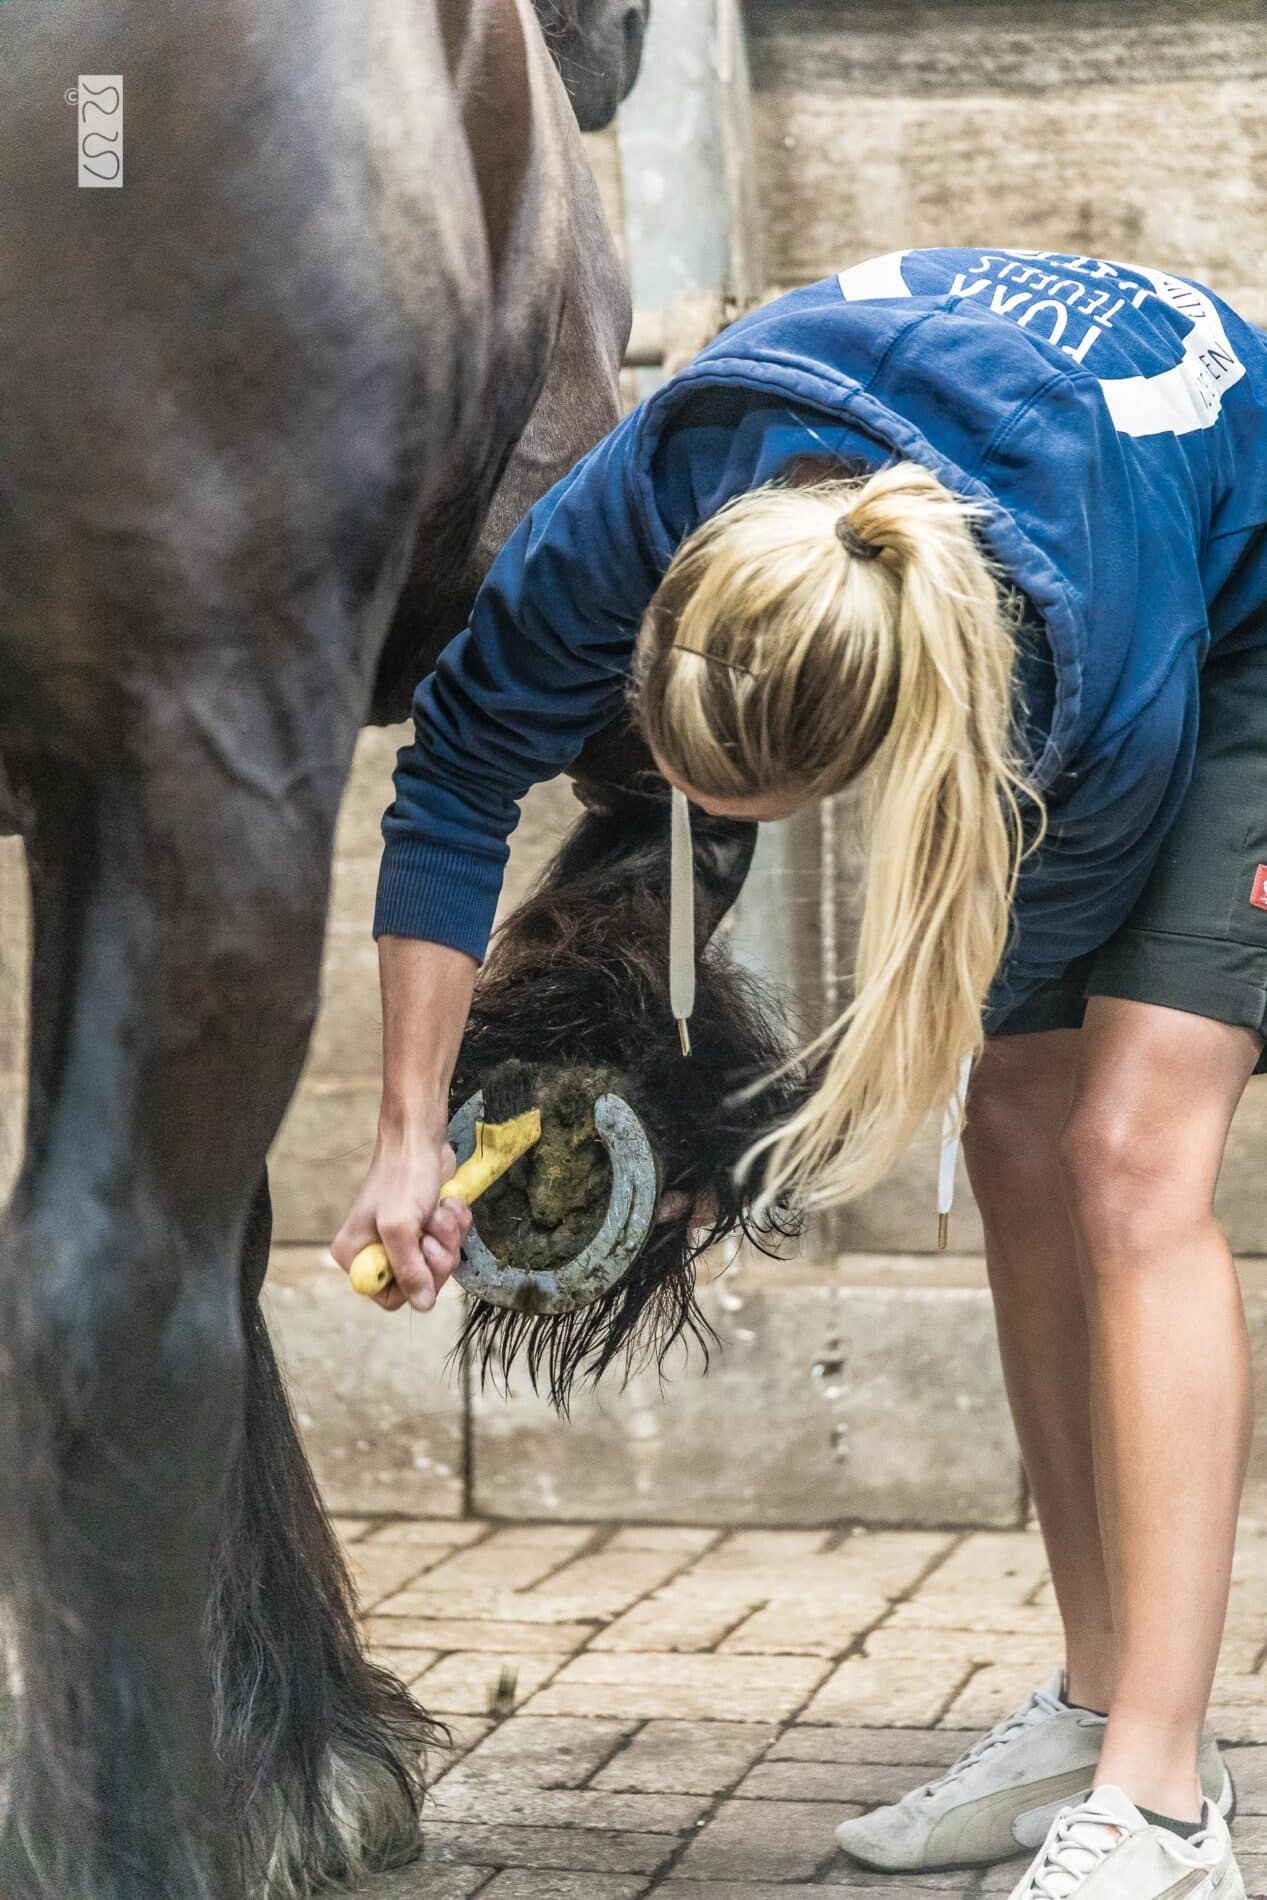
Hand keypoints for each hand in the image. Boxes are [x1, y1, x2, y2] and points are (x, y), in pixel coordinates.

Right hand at [332, 1120, 471, 1312]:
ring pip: (440, 1262)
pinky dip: (456, 1224)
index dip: (414, 1282)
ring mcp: (405, 1239)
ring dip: (449, 1236)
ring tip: (439, 1211)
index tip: (422, 1255)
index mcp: (356, 1255)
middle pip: (421, 1282)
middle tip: (433, 1230)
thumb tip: (422, 1304)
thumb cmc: (403, 1175)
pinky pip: (452, 1242)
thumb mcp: (399, 1226)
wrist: (419, 1138)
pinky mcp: (427, 1226)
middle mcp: (377, 1250)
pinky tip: (447, 1205)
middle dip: (436, 1255)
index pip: (389, 1297)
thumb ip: (408, 1269)